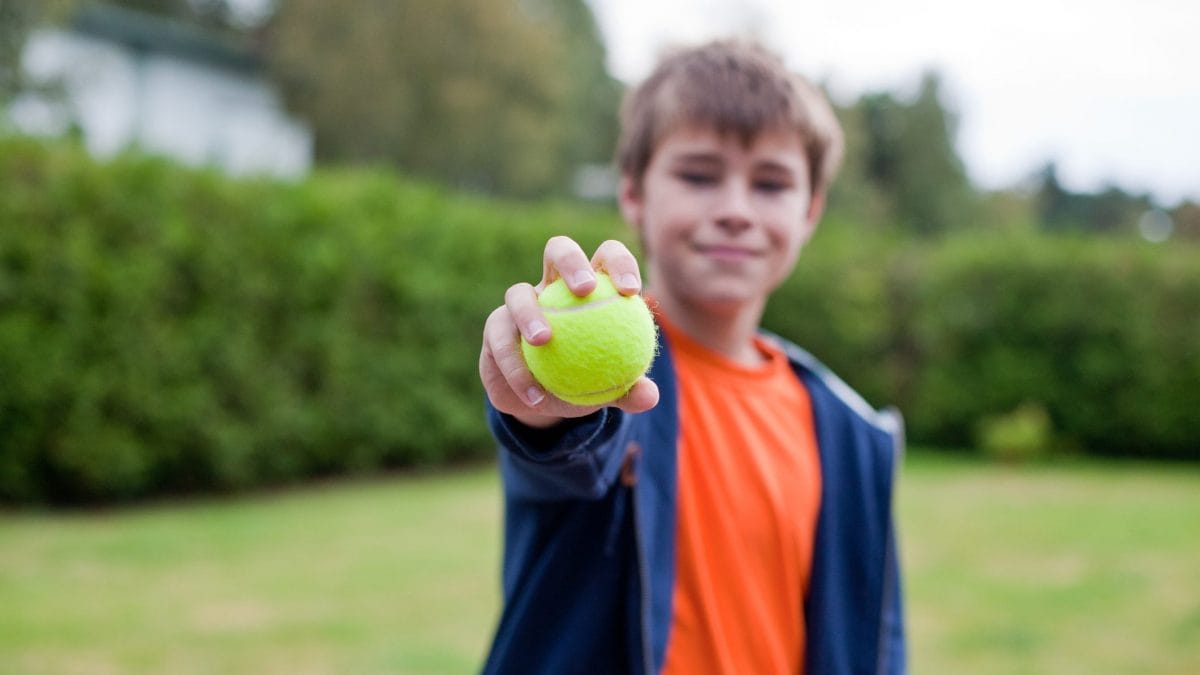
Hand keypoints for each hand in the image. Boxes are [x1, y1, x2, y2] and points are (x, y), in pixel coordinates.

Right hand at [480, 236, 659, 427]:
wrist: (542, 399)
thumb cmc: (585, 381)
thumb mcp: (611, 389)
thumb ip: (630, 389)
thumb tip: (649, 396)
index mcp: (588, 285)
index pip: (606, 257)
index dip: (620, 262)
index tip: (630, 290)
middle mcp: (551, 285)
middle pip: (558, 250)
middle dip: (571, 260)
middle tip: (585, 289)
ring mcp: (518, 304)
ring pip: (517, 293)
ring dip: (529, 313)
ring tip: (543, 339)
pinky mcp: (494, 328)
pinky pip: (499, 341)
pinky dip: (516, 367)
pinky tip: (533, 393)